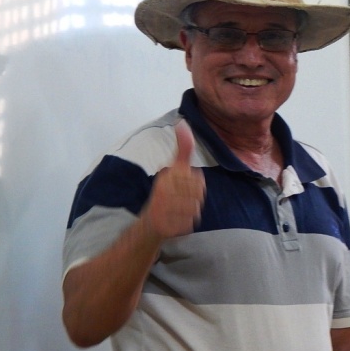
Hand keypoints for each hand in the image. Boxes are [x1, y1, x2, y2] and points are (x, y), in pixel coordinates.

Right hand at [142, 121, 205, 238]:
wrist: (150, 222)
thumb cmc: (166, 191)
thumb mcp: (173, 168)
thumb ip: (182, 148)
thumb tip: (183, 123)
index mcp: (165, 177)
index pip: (198, 179)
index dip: (195, 182)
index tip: (183, 184)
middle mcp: (162, 193)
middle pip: (199, 194)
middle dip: (195, 197)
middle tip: (182, 198)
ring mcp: (163, 211)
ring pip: (196, 209)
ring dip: (192, 210)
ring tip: (180, 208)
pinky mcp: (166, 227)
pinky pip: (190, 223)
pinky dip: (187, 222)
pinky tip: (177, 219)